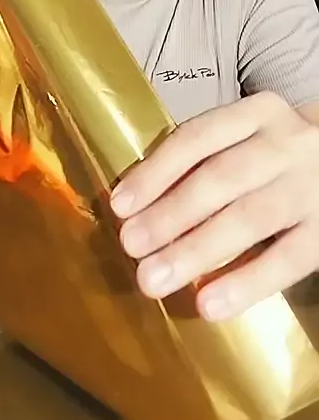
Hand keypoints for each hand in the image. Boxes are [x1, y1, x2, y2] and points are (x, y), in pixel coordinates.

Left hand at [110, 92, 318, 320]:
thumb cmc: (280, 158)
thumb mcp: (250, 139)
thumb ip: (204, 161)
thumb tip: (135, 207)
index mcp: (257, 114)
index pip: (197, 138)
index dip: (155, 172)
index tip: (120, 205)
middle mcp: (287, 144)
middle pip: (219, 179)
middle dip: (169, 215)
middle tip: (130, 246)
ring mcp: (312, 186)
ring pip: (248, 218)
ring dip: (195, 251)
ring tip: (154, 279)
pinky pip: (287, 259)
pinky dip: (246, 282)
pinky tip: (209, 304)